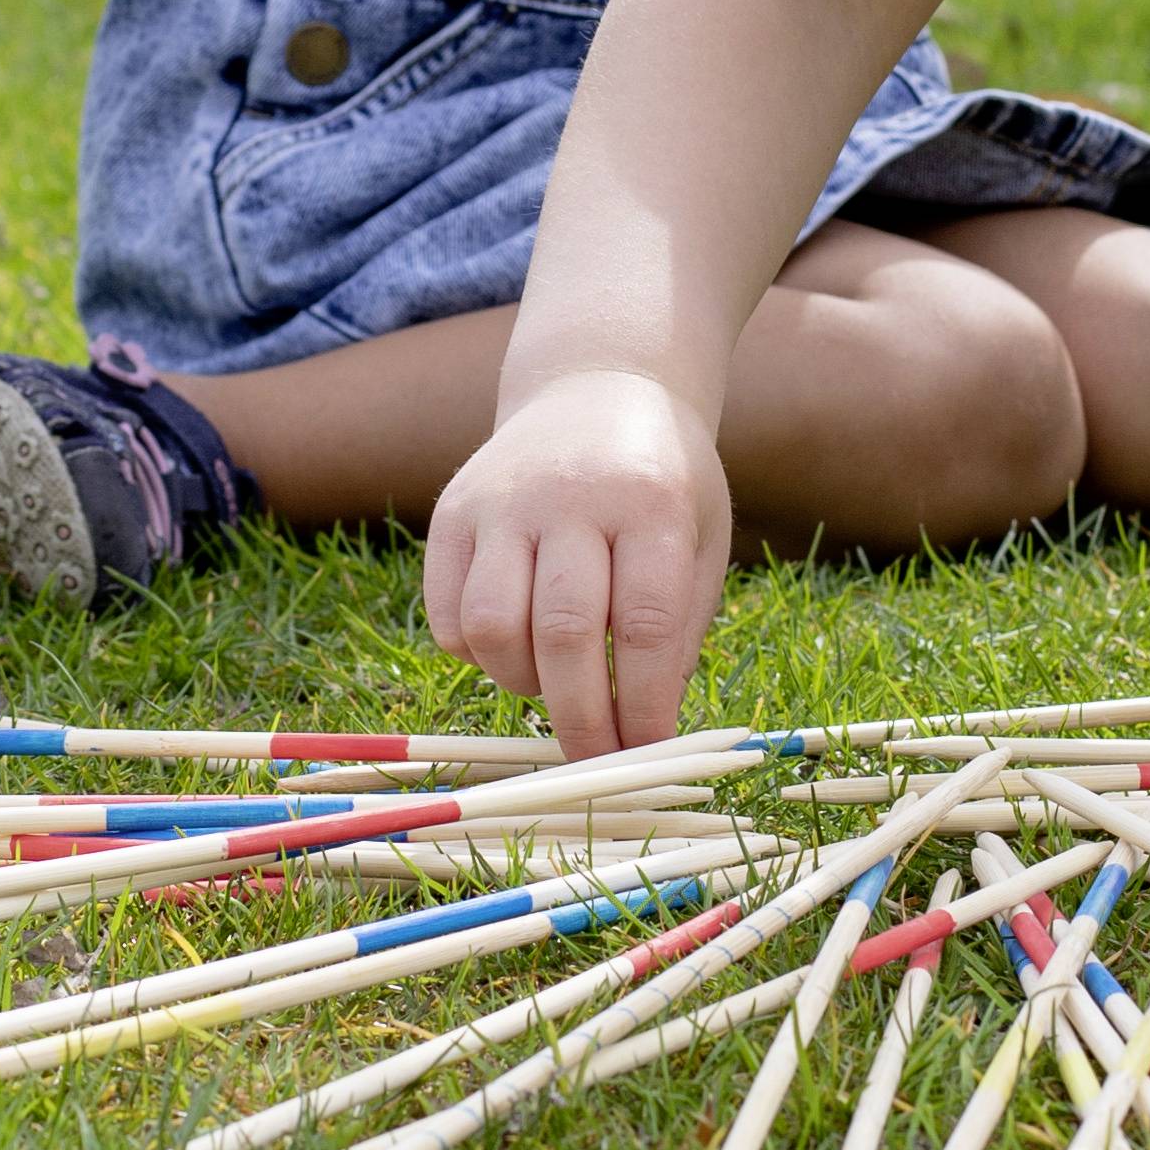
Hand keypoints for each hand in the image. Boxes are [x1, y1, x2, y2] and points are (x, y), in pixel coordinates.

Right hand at [424, 369, 732, 754]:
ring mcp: (501, 501)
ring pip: (491, 627)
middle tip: (598, 762)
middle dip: (582, 719)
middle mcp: (569, 496)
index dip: (645, 702)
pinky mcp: (453, 512)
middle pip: (563, 633)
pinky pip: (448, 614)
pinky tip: (515, 645)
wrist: (594, 387)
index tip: (650, 752)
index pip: (645, 622)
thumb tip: (645, 726)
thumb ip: (679, 623)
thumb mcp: (700, 535)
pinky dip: (478, 655)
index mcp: (650, 501)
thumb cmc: (661, 483)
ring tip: (554, 682)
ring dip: (523, 683)